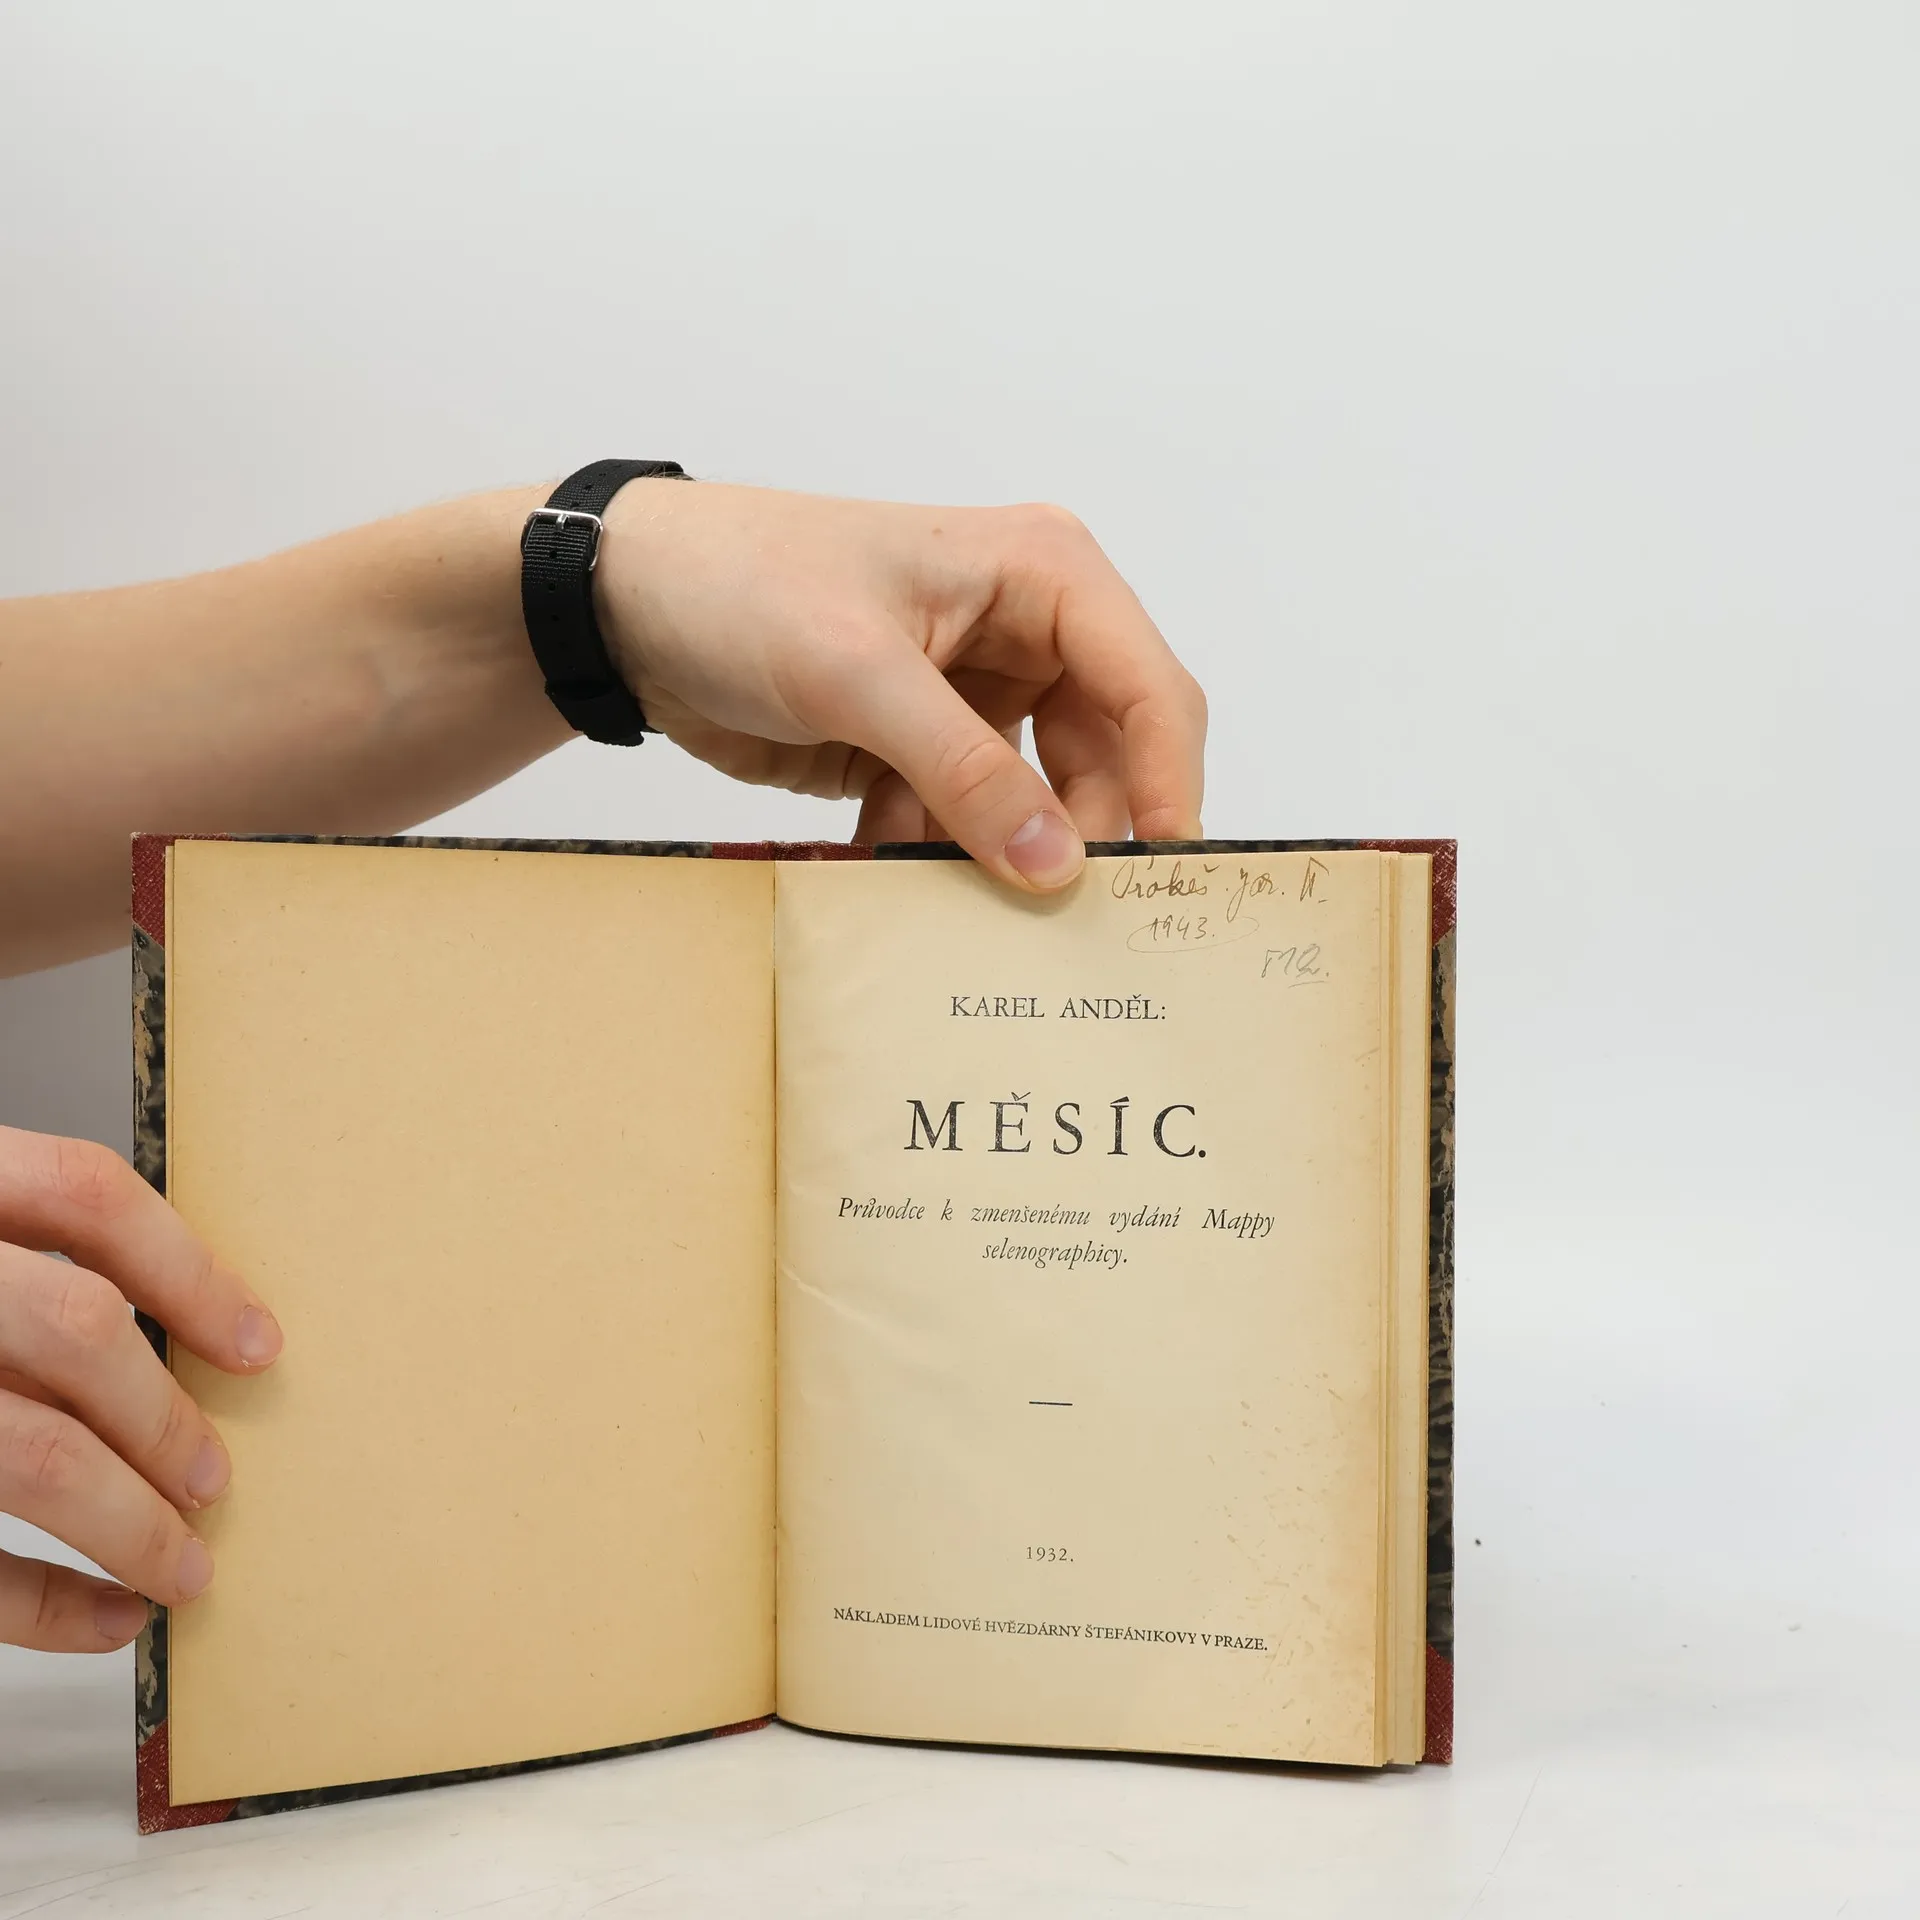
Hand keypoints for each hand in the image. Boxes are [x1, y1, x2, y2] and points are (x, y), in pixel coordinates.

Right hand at [0, 1126, 281, 1650]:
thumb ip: (14, 1255)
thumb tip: (179, 1339)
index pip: (82, 1195)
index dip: (187, 1269)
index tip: (258, 1343)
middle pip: (73, 1326)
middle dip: (161, 1414)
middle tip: (217, 1478)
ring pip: (27, 1451)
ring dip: (128, 1520)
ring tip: (188, 1564)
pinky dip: (45, 1605)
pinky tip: (108, 1617)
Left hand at [593, 484, 1207, 890]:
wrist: (625, 603)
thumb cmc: (739, 583)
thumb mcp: (856, 672)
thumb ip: (963, 770)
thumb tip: (1054, 864)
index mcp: (1041, 575)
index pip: (1150, 688)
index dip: (1169, 784)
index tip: (1159, 877)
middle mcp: (1027, 631)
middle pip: (1103, 758)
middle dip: (1074, 836)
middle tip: (1056, 924)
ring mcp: (975, 692)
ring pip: (1030, 801)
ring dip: (991, 854)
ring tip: (950, 899)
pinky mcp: (923, 743)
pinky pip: (962, 820)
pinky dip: (930, 852)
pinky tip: (882, 868)